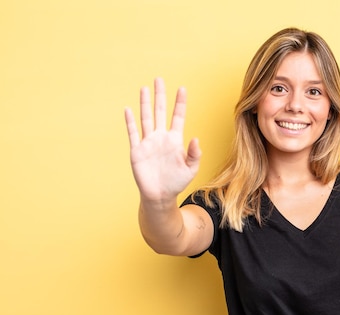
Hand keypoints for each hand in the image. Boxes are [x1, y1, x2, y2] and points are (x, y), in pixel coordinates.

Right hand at [125, 78, 201, 201]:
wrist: (160, 195)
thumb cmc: (177, 182)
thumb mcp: (191, 168)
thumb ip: (194, 154)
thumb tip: (196, 139)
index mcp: (175, 140)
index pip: (178, 117)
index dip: (180, 103)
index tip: (182, 88)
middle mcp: (161, 138)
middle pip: (160, 112)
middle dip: (160, 96)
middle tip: (159, 79)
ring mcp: (148, 143)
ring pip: (146, 118)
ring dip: (145, 103)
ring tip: (145, 88)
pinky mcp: (137, 151)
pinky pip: (133, 133)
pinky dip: (130, 122)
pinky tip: (128, 109)